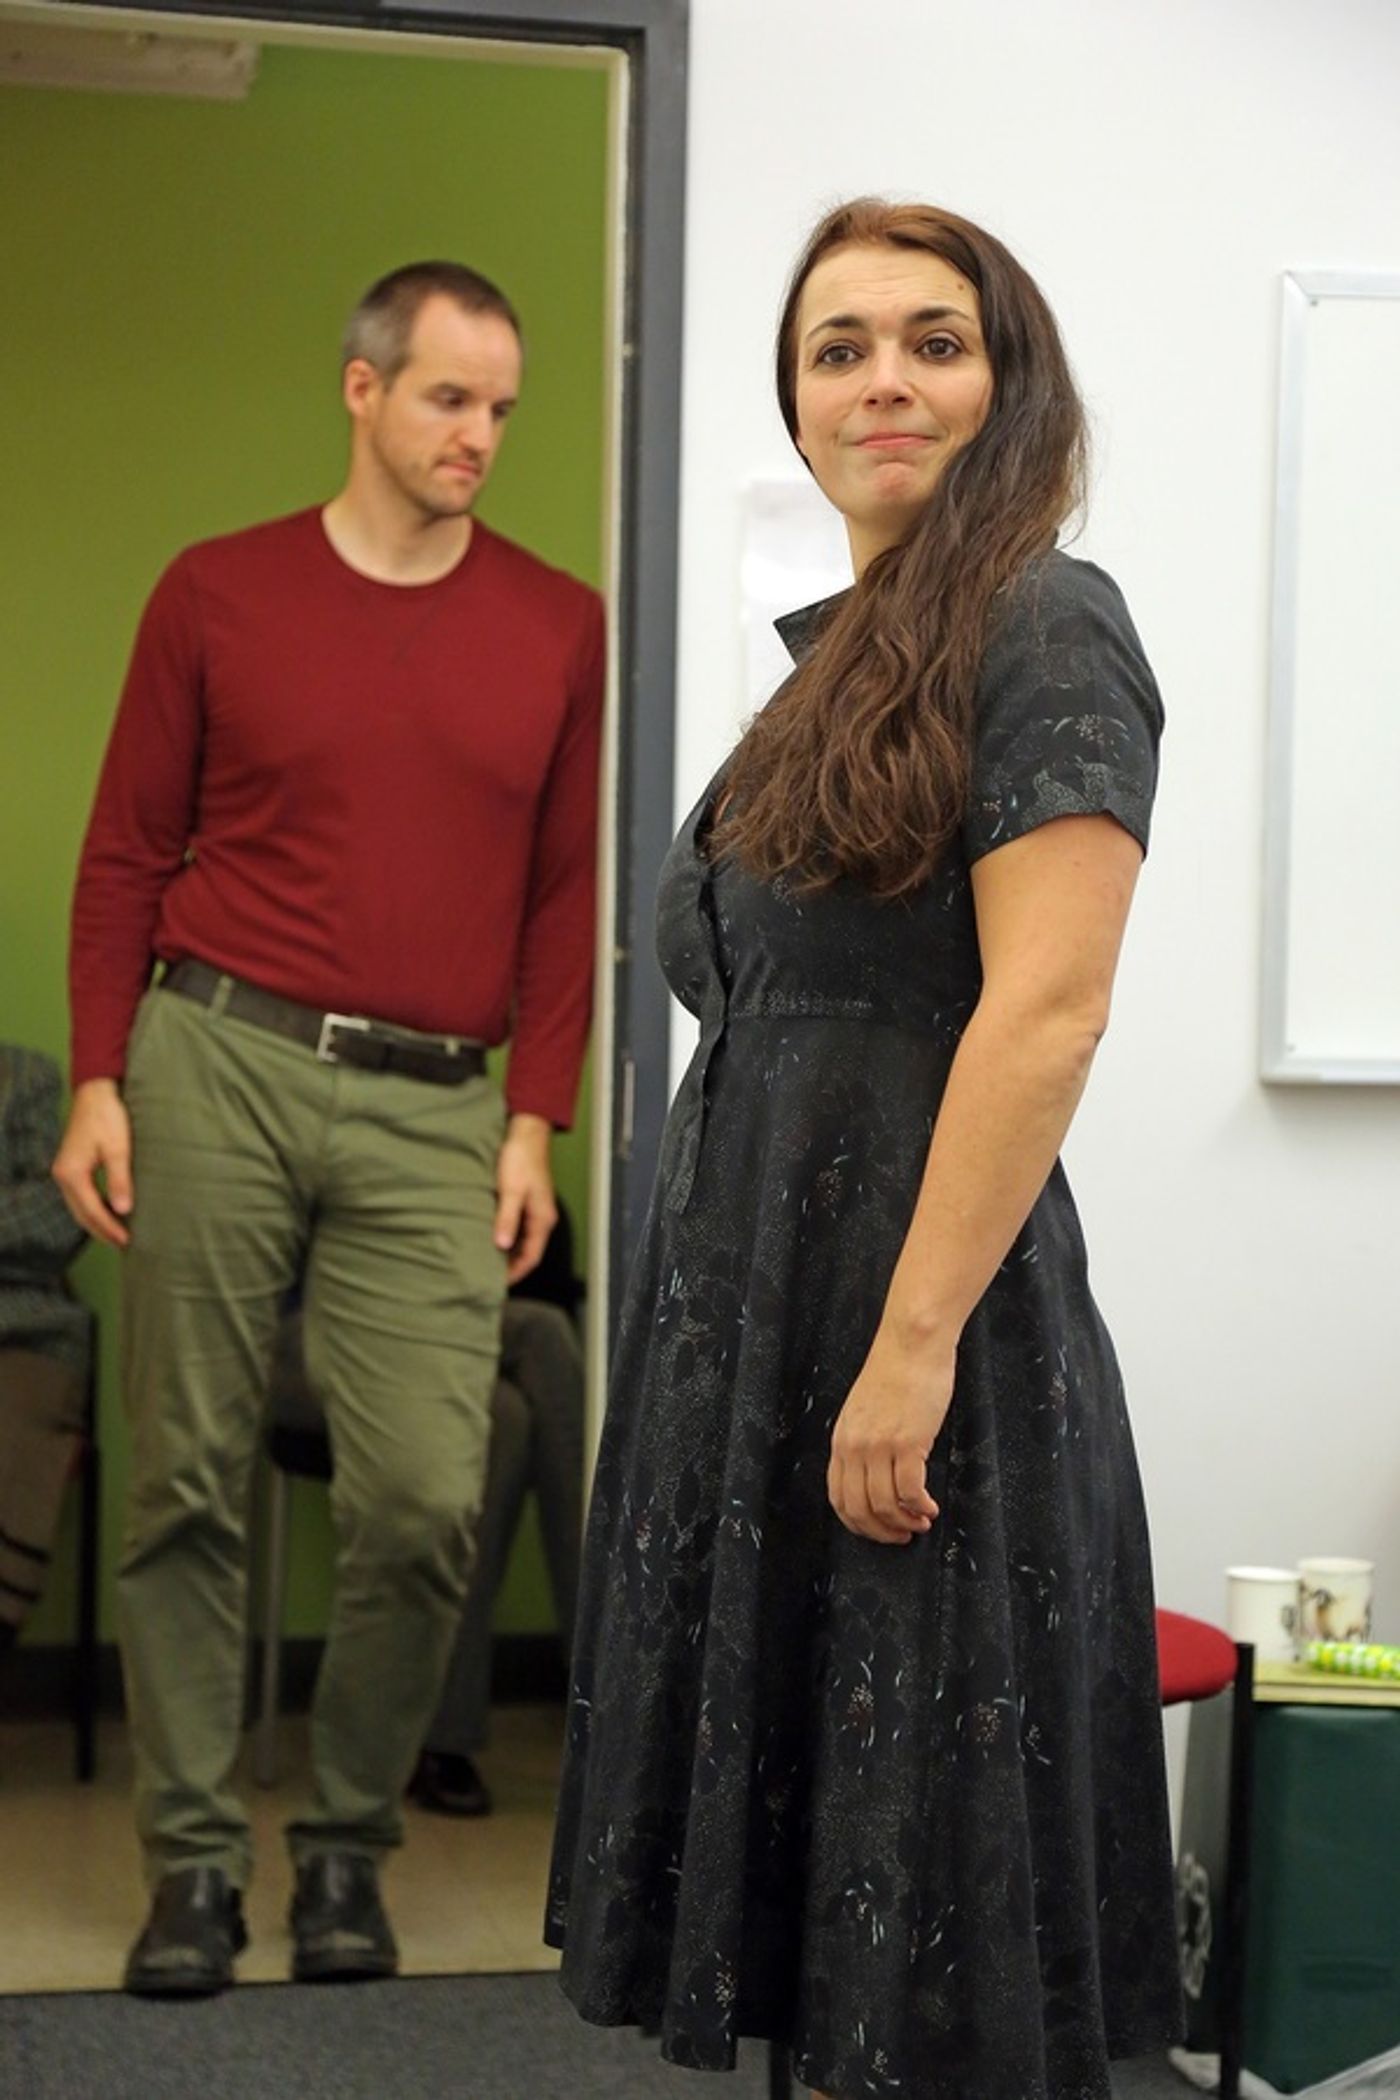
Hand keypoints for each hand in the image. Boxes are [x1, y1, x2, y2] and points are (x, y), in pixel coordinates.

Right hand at [52, 1078, 133, 1248]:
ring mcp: (64, 1171)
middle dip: (102, 1231)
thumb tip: (123, 1210)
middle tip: (124, 1245)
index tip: (127, 1241)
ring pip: (79, 1207)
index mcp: (71, 1173)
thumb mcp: (118, 1148)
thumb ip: (119, 1180)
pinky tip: (109, 1213)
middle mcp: (62, 1176)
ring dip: (97, 1222)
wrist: (96, 1092)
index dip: (109, 1228)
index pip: (91, 1210)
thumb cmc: (108, 1117)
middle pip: (81, 1214)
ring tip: (118, 1235)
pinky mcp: (70, 1167)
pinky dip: (94, 1209)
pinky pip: (81, 1196)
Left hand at [494, 1112, 556, 1284]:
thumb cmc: (520, 1159)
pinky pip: (517, 1227)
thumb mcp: (511, 1190)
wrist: (526, 1132)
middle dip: (511, 1266)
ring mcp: (534, 1209)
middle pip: (528, 1251)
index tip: (496, 1284)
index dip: (516, 1273)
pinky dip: (505, 1236)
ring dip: (507, 1252)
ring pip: (522, 1240)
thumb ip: (507, 1218)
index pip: (532, 1257)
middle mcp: (542, 1218)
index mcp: (542, 1219)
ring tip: (485, 1260)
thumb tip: (502, 1246)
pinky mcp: (525, 1200)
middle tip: (487, 1276)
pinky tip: (489, 1237)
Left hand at [827, 1323, 952, 1544]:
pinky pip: (910, 1491)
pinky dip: (921, 1506)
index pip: (838, 1498)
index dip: (859, 1523)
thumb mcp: (864, 1411)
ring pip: (884, 1505)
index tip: (879, 1530)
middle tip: (904, 1535)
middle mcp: (854, 1446)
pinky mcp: (907, 1442)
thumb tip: (876, 1477)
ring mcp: (879, 1446)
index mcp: (841, 1440)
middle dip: (882, 1531)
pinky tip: (931, 1507)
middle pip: (859, 1509)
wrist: (911, 1343)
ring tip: (922, 1521)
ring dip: (905, 1522)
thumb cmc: (895, 1373)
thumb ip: (864, 1442)